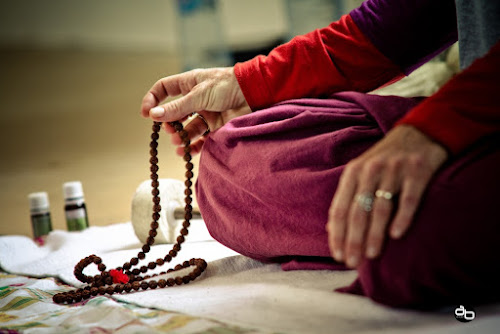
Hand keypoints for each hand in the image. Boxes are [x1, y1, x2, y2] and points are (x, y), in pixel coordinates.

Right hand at [141, 67, 250, 155]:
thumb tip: (153, 115)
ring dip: (181, 136)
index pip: (164, 89)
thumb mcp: (199, 95)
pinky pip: (201, 139)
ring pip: (187, 128)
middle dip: (169, 123)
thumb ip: (177, 107)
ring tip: (179, 142)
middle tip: (170, 131)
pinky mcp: (217, 127)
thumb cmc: (228, 85)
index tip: (146, 114)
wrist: (255, 93)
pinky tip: (187, 152)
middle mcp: (196, 99)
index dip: (153, 100)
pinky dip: (193, 146)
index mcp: (189, 84)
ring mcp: (206, 113)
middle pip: (175, 113)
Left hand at [326, 125, 447, 267]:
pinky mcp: (417, 171)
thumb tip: (331, 229)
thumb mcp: (360, 172)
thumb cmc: (385, 160)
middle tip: (352, 262)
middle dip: (353, 239)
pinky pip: (408, 198)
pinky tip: (397, 235)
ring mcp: (394, 170)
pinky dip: (402, 217)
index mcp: (353, 172)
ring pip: (380, 208)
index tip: (337, 255)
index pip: (340, 208)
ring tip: (371, 255)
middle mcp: (370, 170)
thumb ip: (347, 198)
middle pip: (358, 211)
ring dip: (375, 234)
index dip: (337, 234)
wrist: (419, 132)